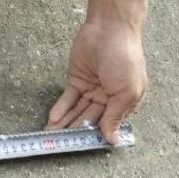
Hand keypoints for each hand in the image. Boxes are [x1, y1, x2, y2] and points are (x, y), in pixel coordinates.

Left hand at [46, 0, 150, 144]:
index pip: (107, 125)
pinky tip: (53, 120)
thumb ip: (115, 116)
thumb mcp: (126, 91)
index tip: (80, 148)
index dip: (94, 137)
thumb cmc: (125, 58)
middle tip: (60, 145)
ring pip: (76, 112)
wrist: (109, 29)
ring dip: (64, 124)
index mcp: (125, 103)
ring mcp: (91, 90)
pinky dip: (60, 109)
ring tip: (51, 137)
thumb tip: (112, 140)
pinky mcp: (76, 81)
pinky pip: (67, 99)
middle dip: (75, 133)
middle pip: (89, 120)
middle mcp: (108, 99)